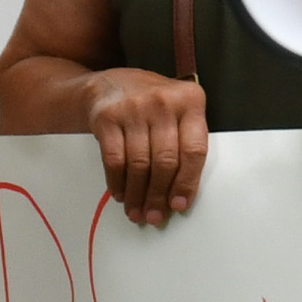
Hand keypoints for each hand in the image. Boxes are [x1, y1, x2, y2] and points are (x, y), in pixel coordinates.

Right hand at [80, 63, 209, 225]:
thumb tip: (183, 193)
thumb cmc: (152, 104)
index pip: (194, 150)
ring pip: (139, 164)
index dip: (188, 182)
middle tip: (155, 216)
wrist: (110, 85)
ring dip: (137, 194)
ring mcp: (134, 108)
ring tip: (137, 211)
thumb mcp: (178, 111)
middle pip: (165, 161)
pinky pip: (115, 159)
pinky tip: (120, 194)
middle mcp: (164, 102)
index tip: (180, 205)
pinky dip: (117, 182)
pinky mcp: (107, 117)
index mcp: (191, 101)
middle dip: (159, 195)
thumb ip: (186, 142)